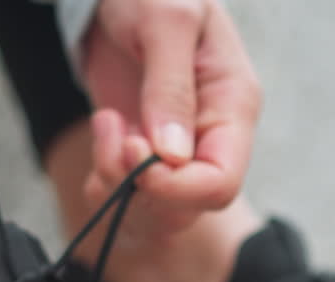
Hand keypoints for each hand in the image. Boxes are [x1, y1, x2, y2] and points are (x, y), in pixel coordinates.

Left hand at [82, 0, 259, 230]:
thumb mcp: (166, 19)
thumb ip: (170, 86)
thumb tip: (173, 155)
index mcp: (231, 105)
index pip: (220, 183)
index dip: (175, 187)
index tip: (133, 150)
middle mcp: (210, 136)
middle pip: (187, 206)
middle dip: (139, 184)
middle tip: (110, 131)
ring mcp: (177, 147)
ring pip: (156, 209)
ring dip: (117, 180)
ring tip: (105, 124)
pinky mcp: (146, 149)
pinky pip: (129, 195)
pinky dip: (105, 182)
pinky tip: (103, 137)